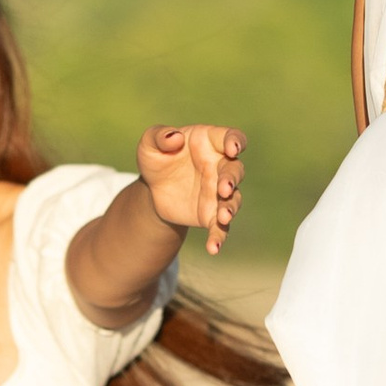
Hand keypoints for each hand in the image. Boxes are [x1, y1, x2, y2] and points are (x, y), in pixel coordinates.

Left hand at [137, 125, 245, 258]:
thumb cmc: (157, 158)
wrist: (153, 189)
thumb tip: (175, 138)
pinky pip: (221, 227)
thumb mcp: (149, 144)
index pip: (231, 137)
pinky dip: (219, 238)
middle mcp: (220, 167)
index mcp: (210, 143)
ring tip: (224, 217)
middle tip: (224, 188)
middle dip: (232, 180)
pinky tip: (213, 249)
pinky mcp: (212, 215)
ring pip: (233, 200)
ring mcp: (219, 192)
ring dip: (231, 208)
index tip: (232, 149)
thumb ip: (159, 136)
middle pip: (235, 170)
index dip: (235, 141)